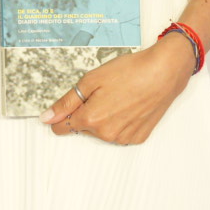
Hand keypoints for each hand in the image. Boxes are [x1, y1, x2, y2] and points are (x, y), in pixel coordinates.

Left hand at [39, 36, 191, 144]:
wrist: (163, 73)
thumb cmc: (129, 72)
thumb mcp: (90, 80)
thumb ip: (66, 102)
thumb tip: (46, 118)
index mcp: (91, 119)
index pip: (62, 128)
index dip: (61, 115)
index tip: (67, 105)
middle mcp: (107, 134)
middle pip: (82, 127)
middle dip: (85, 112)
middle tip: (100, 92)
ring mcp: (124, 137)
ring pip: (101, 131)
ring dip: (103, 117)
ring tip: (117, 96)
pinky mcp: (138, 137)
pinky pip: (119, 133)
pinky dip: (119, 121)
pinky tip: (128, 105)